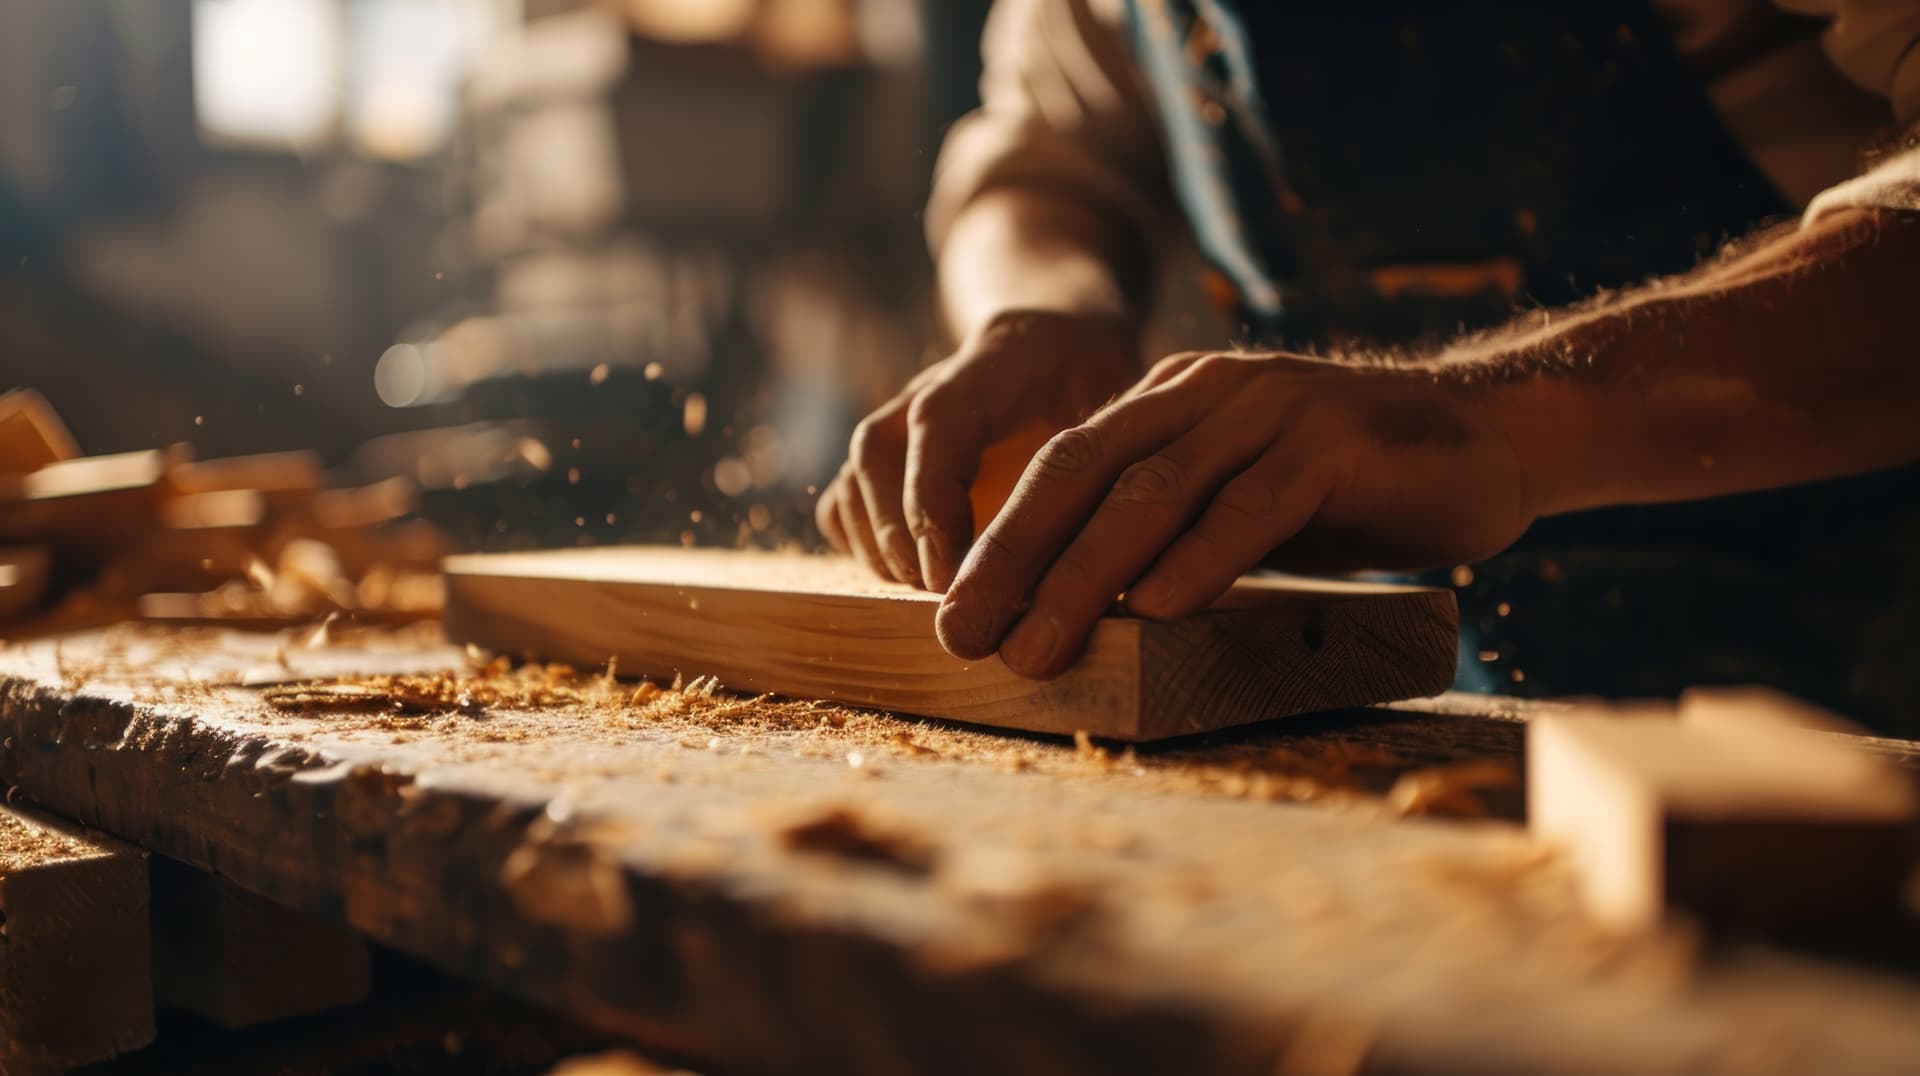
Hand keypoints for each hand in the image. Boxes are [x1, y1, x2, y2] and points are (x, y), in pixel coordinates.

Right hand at [816, 310, 1139, 589]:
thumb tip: (1100, 559)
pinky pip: (843, 501)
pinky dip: (862, 548)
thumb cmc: (1095, 379)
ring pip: (853, 477)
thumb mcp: (1125, 402)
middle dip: (902, 537)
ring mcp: (899, 420)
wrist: (1055, 336)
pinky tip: (912, 581)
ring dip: (881, 549)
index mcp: (995, 363)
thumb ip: (1109, 463)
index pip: (940, 418)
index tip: (950, 572)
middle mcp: (930, 388)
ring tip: (930, 596)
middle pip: (878, 451)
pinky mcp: (886, 456)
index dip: (933, 498)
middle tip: (946, 597)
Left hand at [934, 350, 1539, 677]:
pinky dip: (1202, 556)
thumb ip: (1172, 530)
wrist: (1494, 434)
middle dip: (1013, 559)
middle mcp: (1207, 392)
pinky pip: (1253, 502)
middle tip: (960, 633)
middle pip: (1083, 473)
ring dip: (1087, 573)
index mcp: (1171, 401)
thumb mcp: (1242, 501)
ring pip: (1155, 490)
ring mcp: (1271, 409)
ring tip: (1037, 645)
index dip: (999, 541)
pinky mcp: (1336, 443)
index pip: (1060, 468)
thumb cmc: (1353, 487)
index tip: (947, 615)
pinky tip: (1161, 608)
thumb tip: (1082, 609)